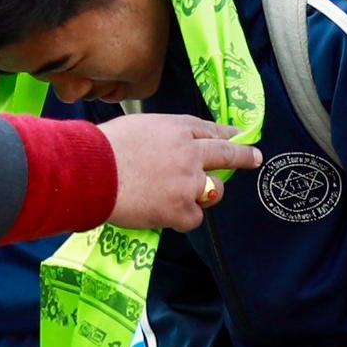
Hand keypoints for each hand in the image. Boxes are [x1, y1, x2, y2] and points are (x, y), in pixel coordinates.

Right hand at [103, 116, 259, 231]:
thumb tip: (161, 151)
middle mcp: (189, 152)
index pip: (207, 130)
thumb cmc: (100, 149)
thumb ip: (156, 139)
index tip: (237, 137)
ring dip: (205, 195)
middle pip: (226, 154)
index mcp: (175, 129)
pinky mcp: (181, 209)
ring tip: (182, 199)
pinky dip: (183, 218)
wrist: (92, 173)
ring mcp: (188, 182)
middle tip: (254, 158)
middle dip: (243, 156)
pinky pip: (194, 218)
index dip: (224, 135)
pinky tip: (166, 215)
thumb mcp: (133, 128)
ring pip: (214, 191)